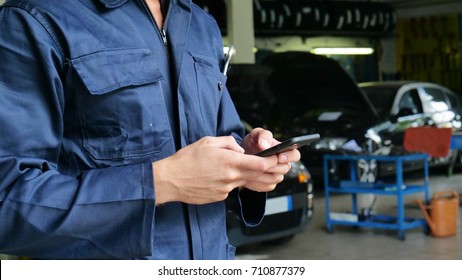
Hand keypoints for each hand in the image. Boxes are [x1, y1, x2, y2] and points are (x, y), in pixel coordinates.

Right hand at [152, 136, 282, 204]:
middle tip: (281, 167)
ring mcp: (226, 189)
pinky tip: (226, 178)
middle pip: (259, 176)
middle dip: (272, 171)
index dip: (273, 162)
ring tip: (262, 173)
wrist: (171, 180)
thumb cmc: (187, 159)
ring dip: (256, 178)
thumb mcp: (208, 141)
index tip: (279, 158)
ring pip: (246, 183)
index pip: (260, 164)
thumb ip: (229, 143)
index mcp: (229, 161)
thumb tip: (241, 150)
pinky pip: (232, 189)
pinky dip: (235, 183)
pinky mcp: (220, 197)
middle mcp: (231, 177)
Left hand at [240, 128, 300, 191]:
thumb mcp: (256, 134)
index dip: (289, 157)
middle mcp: (282, 164)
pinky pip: (267, 186)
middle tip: (263, 164)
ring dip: (265, 174)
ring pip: (276, 178)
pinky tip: (249, 177)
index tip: (279, 157)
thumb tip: (265, 145)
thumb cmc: (252, 143)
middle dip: (274, 166)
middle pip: (285, 168)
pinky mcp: (269, 184)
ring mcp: (276, 174)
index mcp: (284, 150)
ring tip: (253, 170)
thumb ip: (263, 135)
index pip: (295, 155)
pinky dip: (258, 182)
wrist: (241, 156)